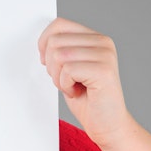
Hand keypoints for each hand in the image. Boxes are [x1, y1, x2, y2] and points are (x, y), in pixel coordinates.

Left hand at [38, 17, 131, 147]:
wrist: (108, 125)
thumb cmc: (87, 99)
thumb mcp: (69, 69)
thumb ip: (61, 50)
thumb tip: (43, 40)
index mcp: (95, 38)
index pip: (59, 24)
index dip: (44, 43)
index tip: (46, 61)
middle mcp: (103, 42)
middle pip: (55, 41)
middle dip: (51, 66)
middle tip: (65, 81)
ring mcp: (105, 55)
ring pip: (59, 55)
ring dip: (58, 77)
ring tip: (72, 86)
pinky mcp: (104, 70)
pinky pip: (67, 70)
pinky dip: (65, 85)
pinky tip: (78, 92)